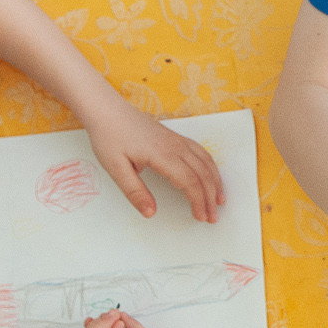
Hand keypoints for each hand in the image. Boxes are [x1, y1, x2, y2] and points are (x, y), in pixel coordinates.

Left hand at [84, 100, 227, 221]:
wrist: (107, 110)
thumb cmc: (109, 137)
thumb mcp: (116, 168)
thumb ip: (135, 192)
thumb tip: (151, 213)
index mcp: (162, 155)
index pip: (189, 182)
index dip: (198, 201)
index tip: (200, 217)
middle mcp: (175, 146)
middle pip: (202, 174)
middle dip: (210, 197)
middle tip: (212, 217)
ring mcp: (177, 140)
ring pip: (206, 162)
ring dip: (215, 182)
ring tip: (219, 201)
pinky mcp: (175, 137)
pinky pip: (201, 152)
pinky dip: (211, 167)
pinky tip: (211, 176)